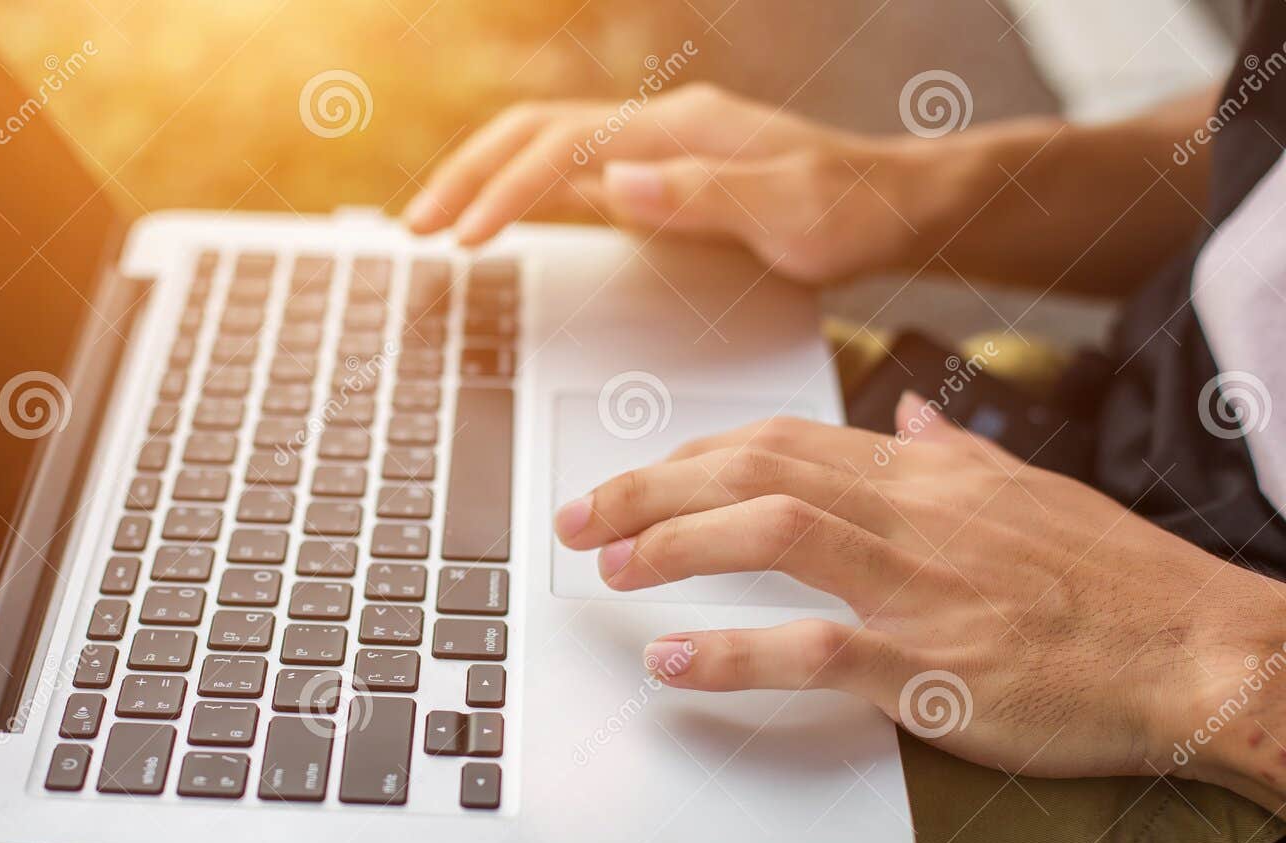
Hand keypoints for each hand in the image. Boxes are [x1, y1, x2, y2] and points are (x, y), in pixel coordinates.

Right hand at [403, 83, 931, 283]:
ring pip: (543, 152)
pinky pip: (570, 179)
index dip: (504, 194)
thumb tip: (614, 182)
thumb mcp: (794, 214)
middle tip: (413, 229)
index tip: (462, 242)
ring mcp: (657, 152)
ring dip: (482, 184)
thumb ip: (705, 197)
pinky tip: (497, 228)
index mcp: (683, 130)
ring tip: (433, 229)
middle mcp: (661, 130)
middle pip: (534, 134)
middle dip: (467, 178)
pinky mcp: (659, 180)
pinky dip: (520, 199)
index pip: (564, 152)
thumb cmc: (856, 214)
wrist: (900, 207)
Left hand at [553, 396, 1285, 811]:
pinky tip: (672, 658)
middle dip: (649, 488)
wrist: (1199, 649)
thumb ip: (951, 450)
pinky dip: (730, 652)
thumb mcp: (1029, 491)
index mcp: (925, 474)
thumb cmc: (1117, 583)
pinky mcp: (930, 663)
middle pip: (753, 469)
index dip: (691, 458)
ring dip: (674, 545)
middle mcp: (912, 512)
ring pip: (771, 532)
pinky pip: (811, 647)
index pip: (779, 442)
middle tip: (580, 517)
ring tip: (609, 567)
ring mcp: (918, 585)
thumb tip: (903, 412)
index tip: (637, 478)